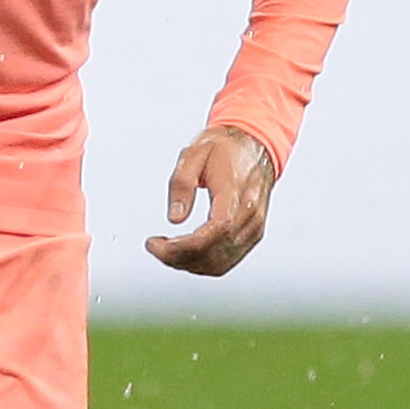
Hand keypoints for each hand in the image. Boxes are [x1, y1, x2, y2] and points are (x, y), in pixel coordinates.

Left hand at [145, 127, 276, 276]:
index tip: (155, 244)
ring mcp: (254, 227)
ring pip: (221, 263)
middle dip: (179, 258)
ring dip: (189, 264)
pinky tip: (185, 253)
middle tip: (155, 247)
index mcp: (236, 193)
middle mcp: (250, 215)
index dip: (182, 246)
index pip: (214, 232)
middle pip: (215, 253)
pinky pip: (228, 260)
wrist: (255, 144)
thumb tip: (175, 219)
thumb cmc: (224, 147)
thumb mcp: (193, 154)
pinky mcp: (253, 234)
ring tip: (166, 251)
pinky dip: (203, 263)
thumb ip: (182, 185)